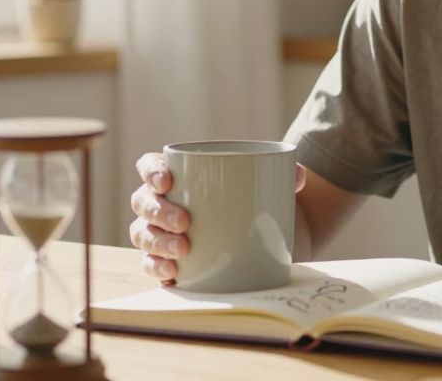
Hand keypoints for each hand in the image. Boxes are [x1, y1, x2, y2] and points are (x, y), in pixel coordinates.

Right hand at [130, 153, 306, 282]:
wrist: (266, 234)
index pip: (150, 165)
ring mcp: (161, 233)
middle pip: (143, 202)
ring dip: (157, 242)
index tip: (168, 180)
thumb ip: (285, 174)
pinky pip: (152, 266)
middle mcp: (161, 202)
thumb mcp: (270, 182)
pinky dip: (158, 270)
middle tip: (184, 222)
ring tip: (183, 250)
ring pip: (143, 234)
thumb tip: (298, 176)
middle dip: (158, 211)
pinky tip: (172, 275)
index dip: (151, 171)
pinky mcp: (169, 261)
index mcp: (178, 174)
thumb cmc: (255, 197)